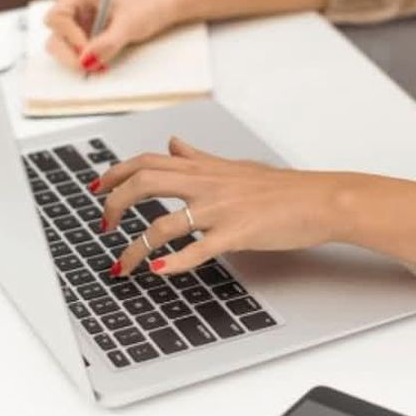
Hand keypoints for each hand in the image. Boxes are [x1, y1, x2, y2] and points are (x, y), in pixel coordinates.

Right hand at [44, 0, 181, 72]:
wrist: (169, 3)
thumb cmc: (152, 1)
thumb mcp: (129, 23)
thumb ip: (106, 43)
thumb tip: (86, 61)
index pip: (57, 17)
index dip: (69, 36)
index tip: (87, 50)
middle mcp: (77, 5)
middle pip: (55, 33)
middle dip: (68, 52)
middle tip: (86, 66)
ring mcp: (83, 20)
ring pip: (63, 44)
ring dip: (76, 58)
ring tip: (97, 66)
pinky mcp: (91, 33)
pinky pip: (79, 50)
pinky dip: (87, 60)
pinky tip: (101, 64)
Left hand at [91, 138, 342, 275]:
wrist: (318, 200)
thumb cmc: (281, 189)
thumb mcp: (234, 167)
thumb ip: (199, 159)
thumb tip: (173, 144)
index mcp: (203, 169)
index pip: (147, 161)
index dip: (116, 173)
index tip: (97, 188)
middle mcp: (206, 184)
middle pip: (143, 183)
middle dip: (115, 205)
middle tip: (104, 227)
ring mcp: (219, 209)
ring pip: (162, 224)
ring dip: (134, 248)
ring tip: (121, 265)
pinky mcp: (236, 234)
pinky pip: (196, 249)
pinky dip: (172, 261)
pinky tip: (157, 270)